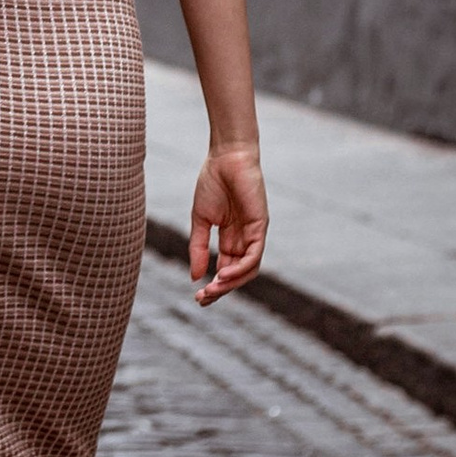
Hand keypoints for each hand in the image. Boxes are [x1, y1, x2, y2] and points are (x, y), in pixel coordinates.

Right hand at [189, 144, 266, 302]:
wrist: (225, 157)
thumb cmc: (212, 182)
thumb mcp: (200, 220)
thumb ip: (197, 247)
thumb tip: (195, 276)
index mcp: (230, 237)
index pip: (225, 268)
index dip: (214, 285)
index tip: (198, 297)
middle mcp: (244, 239)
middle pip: (237, 274)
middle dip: (221, 290)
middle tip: (203, 299)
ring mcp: (254, 233)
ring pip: (248, 269)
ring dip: (231, 283)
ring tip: (213, 289)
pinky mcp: (260, 226)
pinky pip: (254, 254)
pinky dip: (241, 267)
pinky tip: (224, 274)